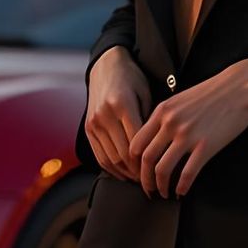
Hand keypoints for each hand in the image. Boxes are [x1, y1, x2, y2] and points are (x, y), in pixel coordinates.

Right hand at [82, 46, 148, 180]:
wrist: (106, 66)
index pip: (136, 142)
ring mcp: (94, 122)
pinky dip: (111, 168)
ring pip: (110, 158)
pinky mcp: (88, 128)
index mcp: (122, 104)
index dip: (147, 161)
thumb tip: (158, 148)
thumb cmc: (132, 79)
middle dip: (137, 172)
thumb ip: (149, 119)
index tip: (159, 170)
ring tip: (139, 180)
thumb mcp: (145, 93)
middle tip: (152, 181)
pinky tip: (123, 174)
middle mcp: (105, 115)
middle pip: (122, 154)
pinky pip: (99, 155)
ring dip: (125, 173)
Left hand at [129, 58, 247, 198]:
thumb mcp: (180, 99)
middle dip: (144, 179)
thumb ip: (165, 117)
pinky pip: (187, 173)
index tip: (137, 172)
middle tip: (147, 189)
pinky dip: (181, 187)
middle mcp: (170, 124)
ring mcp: (187, 135)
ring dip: (160, 186)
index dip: (133, 163)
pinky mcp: (206, 146)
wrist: (239, 87)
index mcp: (162, 111)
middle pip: (146, 159)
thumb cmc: (212, 93)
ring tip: (163, 193)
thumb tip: (154, 138)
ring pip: (163, 169)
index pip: (136, 143)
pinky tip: (182, 192)